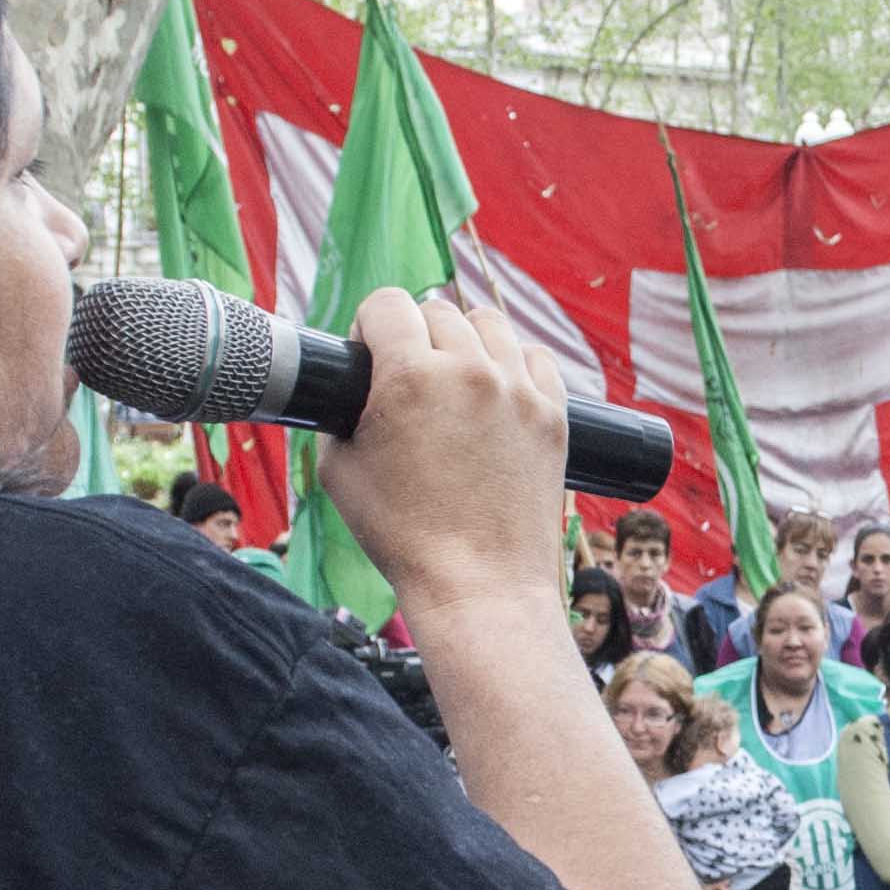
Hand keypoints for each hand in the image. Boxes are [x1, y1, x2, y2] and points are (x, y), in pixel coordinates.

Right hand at [314, 290, 568, 617]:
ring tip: (453, 379)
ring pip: (489, 323)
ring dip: (464, 340)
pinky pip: (534, 356)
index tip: (369, 353)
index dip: (368, 325)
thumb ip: (337, 415)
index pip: (386, 304)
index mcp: (410, 378)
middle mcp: (469, 371)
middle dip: (414, 335)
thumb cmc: (403, 537)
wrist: (479, 585)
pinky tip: (497, 389)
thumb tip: (347, 388)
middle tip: (408, 377)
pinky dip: (512, 363)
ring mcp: (518, 390)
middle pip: (437, 311)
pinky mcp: (553, 414)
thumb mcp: (338, 471)